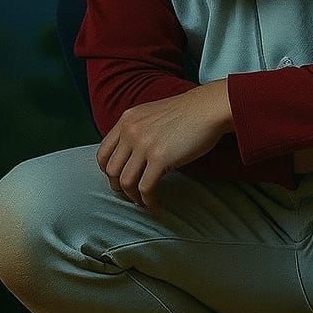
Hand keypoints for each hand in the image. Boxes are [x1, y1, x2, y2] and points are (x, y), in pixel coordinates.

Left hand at [96, 82, 231, 210]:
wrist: (209, 108)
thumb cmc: (188, 112)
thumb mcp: (153, 113)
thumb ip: (138, 129)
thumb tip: (132, 153)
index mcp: (127, 120)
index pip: (103, 152)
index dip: (108, 171)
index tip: (119, 180)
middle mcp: (131, 131)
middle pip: (111, 170)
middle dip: (119, 187)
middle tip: (130, 195)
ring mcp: (144, 145)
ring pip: (126, 182)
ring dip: (133, 197)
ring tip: (144, 202)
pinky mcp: (159, 158)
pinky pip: (145, 188)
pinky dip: (149, 201)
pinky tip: (156, 205)